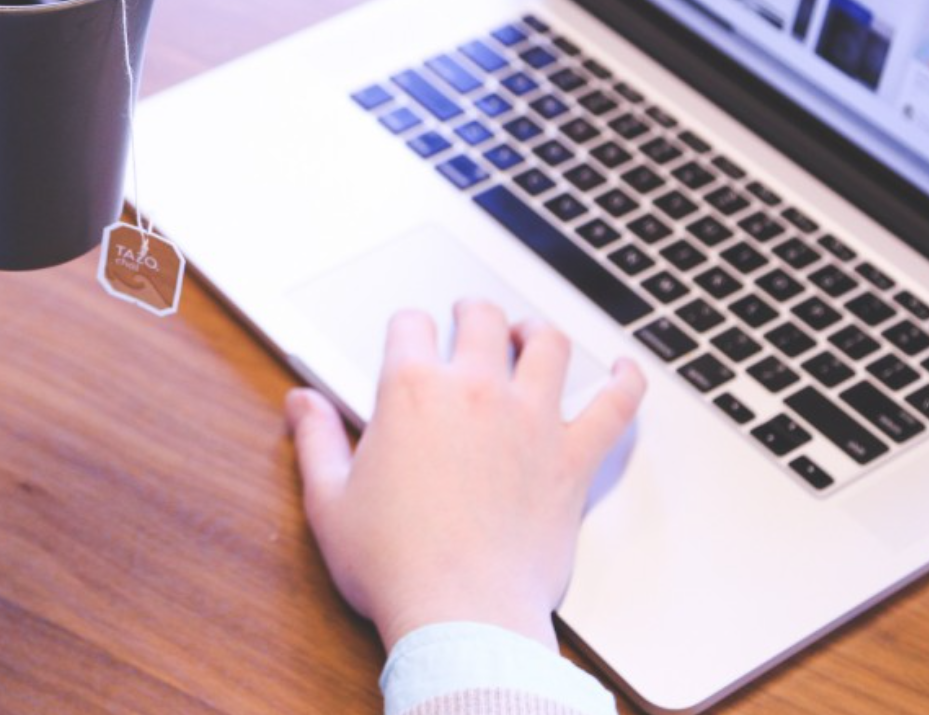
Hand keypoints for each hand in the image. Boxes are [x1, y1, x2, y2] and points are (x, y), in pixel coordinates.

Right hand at [286, 301, 644, 652]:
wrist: (461, 615)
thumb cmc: (393, 565)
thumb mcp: (330, 501)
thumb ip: (317, 441)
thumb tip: (300, 401)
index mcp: (412, 392)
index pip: (410, 325)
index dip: (407, 327)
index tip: (408, 337)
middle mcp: (475, 391)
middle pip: (482, 319)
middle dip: (472, 312)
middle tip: (470, 318)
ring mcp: (531, 420)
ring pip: (549, 346)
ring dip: (538, 332)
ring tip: (531, 334)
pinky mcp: (573, 458)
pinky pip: (614, 406)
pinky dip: (627, 382)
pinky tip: (628, 370)